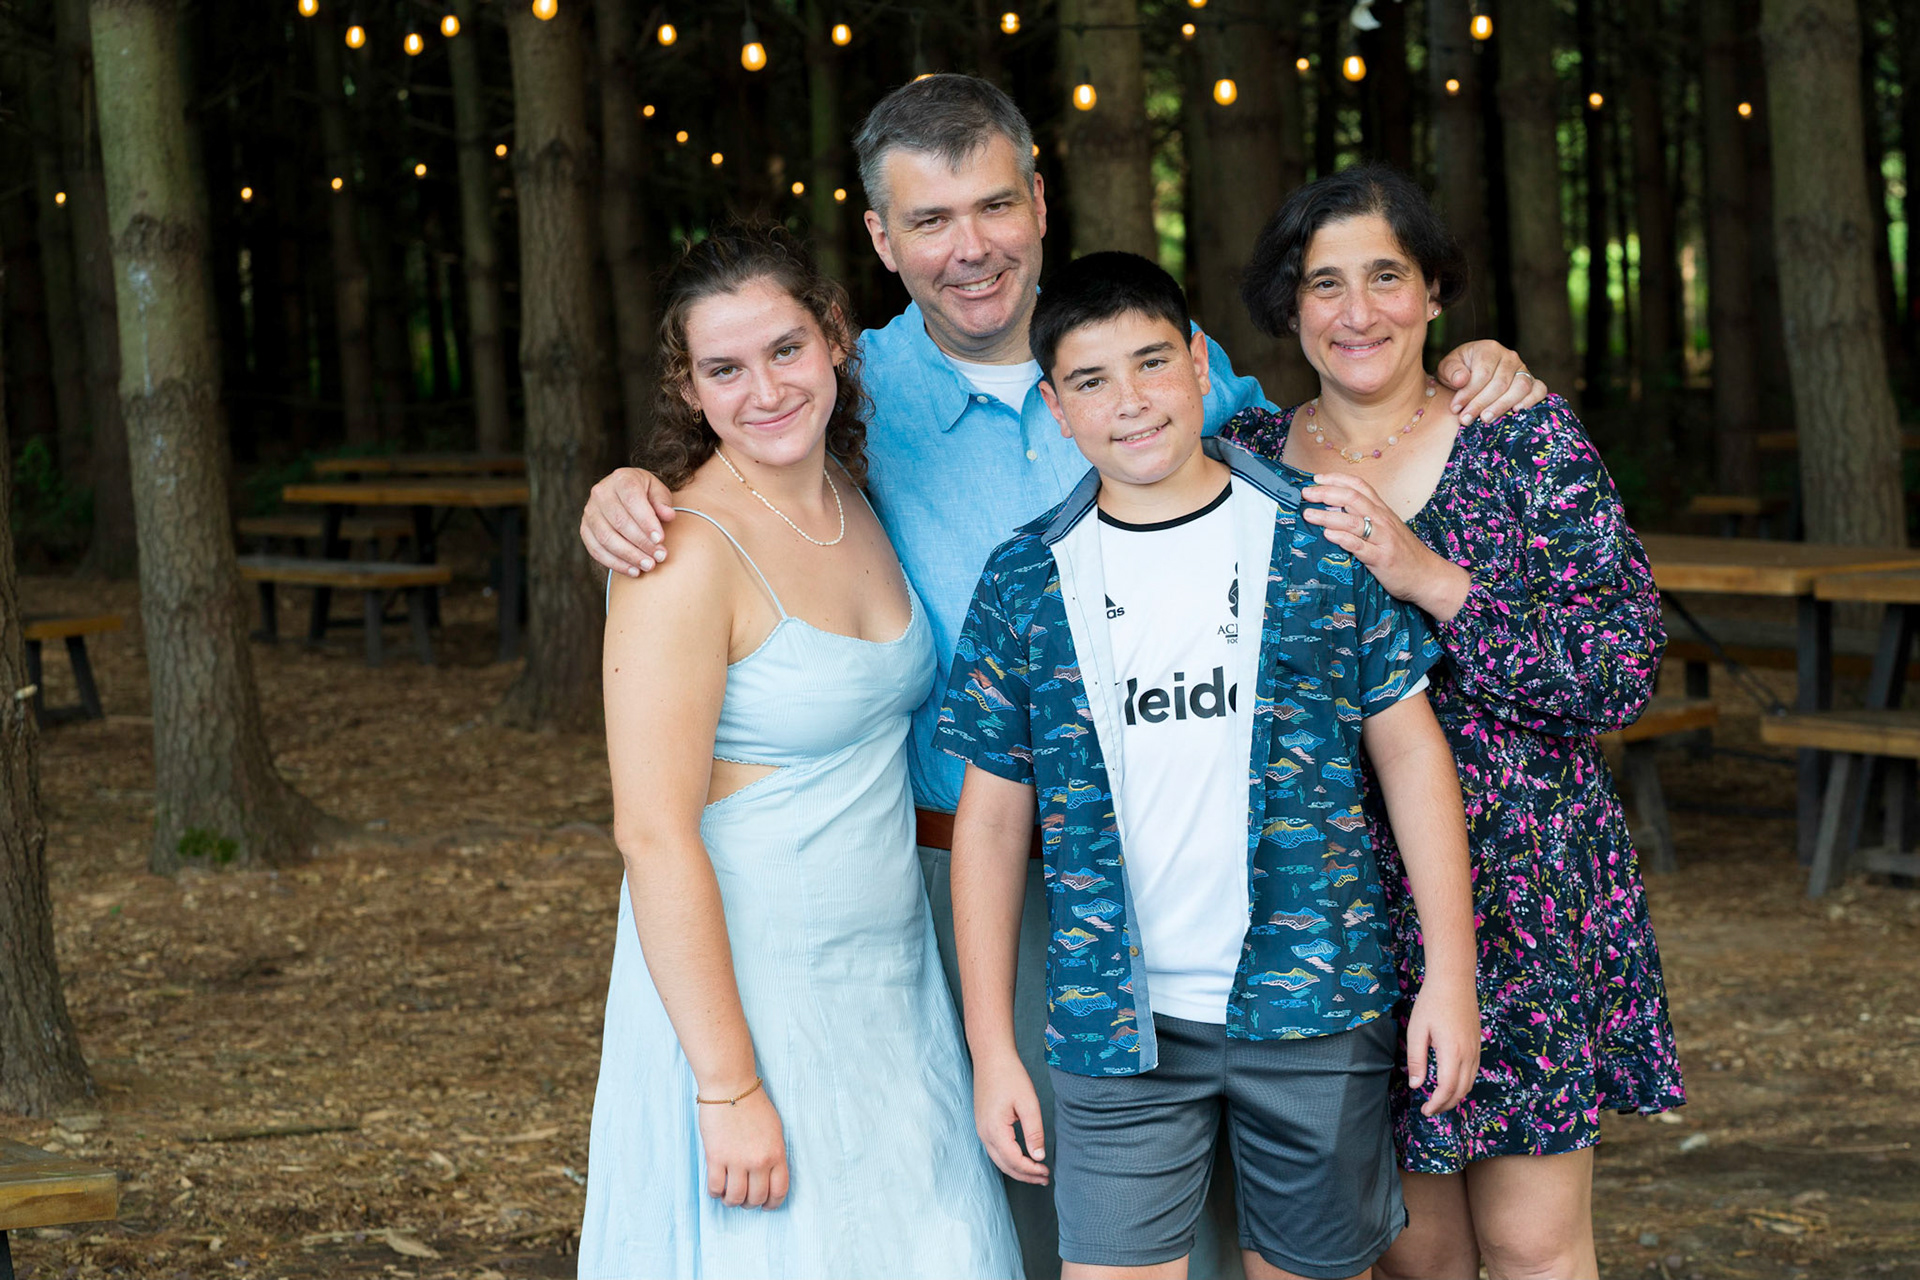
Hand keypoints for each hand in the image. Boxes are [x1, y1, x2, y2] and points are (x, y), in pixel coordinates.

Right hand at [582, 467, 676, 575]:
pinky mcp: (584, 529)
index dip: (646, 521)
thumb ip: (663, 502)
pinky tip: (633, 571)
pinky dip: (615, 563)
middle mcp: (600, 493)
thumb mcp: (658, 492)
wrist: (625, 496)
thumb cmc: (646, 495)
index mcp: (621, 479)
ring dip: (629, 555)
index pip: (632, 500)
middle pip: (619, 521)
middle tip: (660, 557)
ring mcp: (589, 511)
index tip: (661, 539)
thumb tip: (668, 515)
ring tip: (649, 566)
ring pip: (606, 538)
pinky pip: (596, 550)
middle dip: (641, 542)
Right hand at [696, 1085, 789, 1208]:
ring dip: (731, 1201)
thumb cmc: (753, 1104)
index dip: (772, 1204)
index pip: (779, 1191)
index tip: (766, 1205)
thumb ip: (773, 1153)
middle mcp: (759, 1161)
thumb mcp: (774, 1129)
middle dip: (750, 1204)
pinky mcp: (716, 1157)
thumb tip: (768, 1176)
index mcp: (776, 1153)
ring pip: (735, 1198)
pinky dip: (715, 1193)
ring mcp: (737, 1161)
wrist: (730, 1087)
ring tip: (728, 1195)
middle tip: (744, 1199)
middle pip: (756, 1198)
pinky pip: (715, 1188)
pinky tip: (716, 1188)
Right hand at [972, 1049, 1048, 1185]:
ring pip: (999, 1160)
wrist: (991, 1058)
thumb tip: (1039, 1157)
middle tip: (1044, 1178)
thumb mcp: (1028, 1104)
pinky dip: (1009, 1159)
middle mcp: (984, 1134)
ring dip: (1017, 1169)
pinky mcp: (983, 1124)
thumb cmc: (1010, 1076)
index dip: (1031, 1170)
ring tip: (1036, 1172)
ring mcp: (981, 1130)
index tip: (1047, 1172)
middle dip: (1025, 1175)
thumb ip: (1034, 1132)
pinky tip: (1022, 1158)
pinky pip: (995, 1150)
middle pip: (1004, 1165)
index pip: (1014, 1161)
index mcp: (994, 1130)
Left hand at [1301, 473, 1470, 620]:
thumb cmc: (1403, 553)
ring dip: (1327, 516)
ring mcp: (1382, 539)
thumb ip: (1364, 518)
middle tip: (1306, 494)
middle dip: (1326, 493)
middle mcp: (1382, 520)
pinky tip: (1328, 535)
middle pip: (1352, 498)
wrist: (1427, 575)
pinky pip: (1360, 546)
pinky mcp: (1381, 558)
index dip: (1337, 479)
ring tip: (1308, 514)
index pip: (1359, 486)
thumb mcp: (1385, 529)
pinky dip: (1343, 538)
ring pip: (1353, 521)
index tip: (1316, 478)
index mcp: (1382, 511)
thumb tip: (1333, 510)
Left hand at [1405, 977, 1480, 1116]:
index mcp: (1452, 1052)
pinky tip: (1450, 1083)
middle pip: (1461, 1091)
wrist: (1454, 981)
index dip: (1437, 1104)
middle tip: (1429, 1110)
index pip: (1447, 1089)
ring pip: (1470, 1083)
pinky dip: (1462, 1084)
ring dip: (1455, 1096)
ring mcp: (1476, 1050)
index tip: (1425, 1111)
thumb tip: (1416, 1086)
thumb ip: (1416, 1060)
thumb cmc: (1432, 1003)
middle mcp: (1469, 1054)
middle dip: (1446, 1105)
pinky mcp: (1477, 1044)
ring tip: (1438, 1100)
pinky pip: (1473, 1072)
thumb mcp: (1417, 1031)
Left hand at [1435, 340, 1549, 424]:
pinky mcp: (1532, 382)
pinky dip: (1531, 401)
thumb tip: (1461, 380)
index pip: (1483, 374)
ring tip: (1485, 419)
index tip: (1455, 408)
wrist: (1470, 375)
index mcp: (1489, 349)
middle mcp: (1509, 357)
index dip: (1469, 393)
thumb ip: (1452, 371)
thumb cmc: (1458, 372)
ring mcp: (1523, 369)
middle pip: (1500, 383)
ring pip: (1520, 387)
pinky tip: (1516, 412)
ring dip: (1502, 406)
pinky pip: (1539, 390)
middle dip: (1481, 404)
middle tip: (1466, 419)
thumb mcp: (1447, 368)